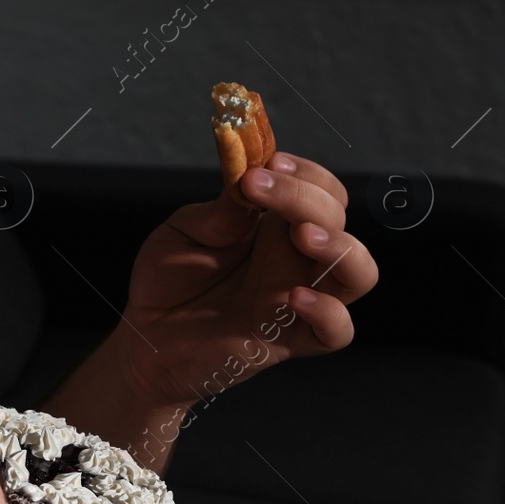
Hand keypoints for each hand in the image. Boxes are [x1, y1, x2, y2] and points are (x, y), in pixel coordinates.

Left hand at [116, 151, 378, 410]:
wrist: (145, 335)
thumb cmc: (167, 280)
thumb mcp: (185, 232)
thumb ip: (222, 209)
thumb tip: (251, 172)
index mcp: (277, 226)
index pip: (321, 191)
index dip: (305, 174)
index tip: (269, 163)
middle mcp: (296, 259)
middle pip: (337, 219)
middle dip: (305, 197)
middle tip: (259, 187)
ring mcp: (298, 299)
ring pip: (359, 272)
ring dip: (341, 248)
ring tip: (303, 234)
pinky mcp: (289, 340)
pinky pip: (337, 332)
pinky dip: (329, 314)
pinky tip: (295, 297)